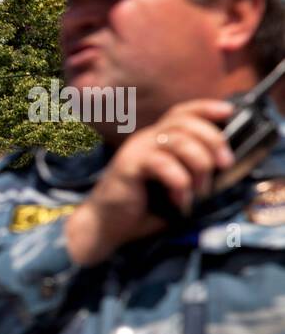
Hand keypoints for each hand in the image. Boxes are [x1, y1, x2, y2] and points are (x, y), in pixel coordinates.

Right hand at [65, 100, 234, 266]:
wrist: (104, 225)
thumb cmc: (141, 208)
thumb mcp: (174, 184)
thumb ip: (192, 169)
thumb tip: (223, 166)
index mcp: (155, 139)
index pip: (181, 112)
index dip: (205, 108)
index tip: (229, 112)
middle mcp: (145, 139)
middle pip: (185, 123)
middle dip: (213, 140)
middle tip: (224, 165)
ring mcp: (136, 151)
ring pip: (178, 141)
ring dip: (199, 165)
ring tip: (201, 190)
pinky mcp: (128, 166)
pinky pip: (163, 164)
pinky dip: (179, 183)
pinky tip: (180, 200)